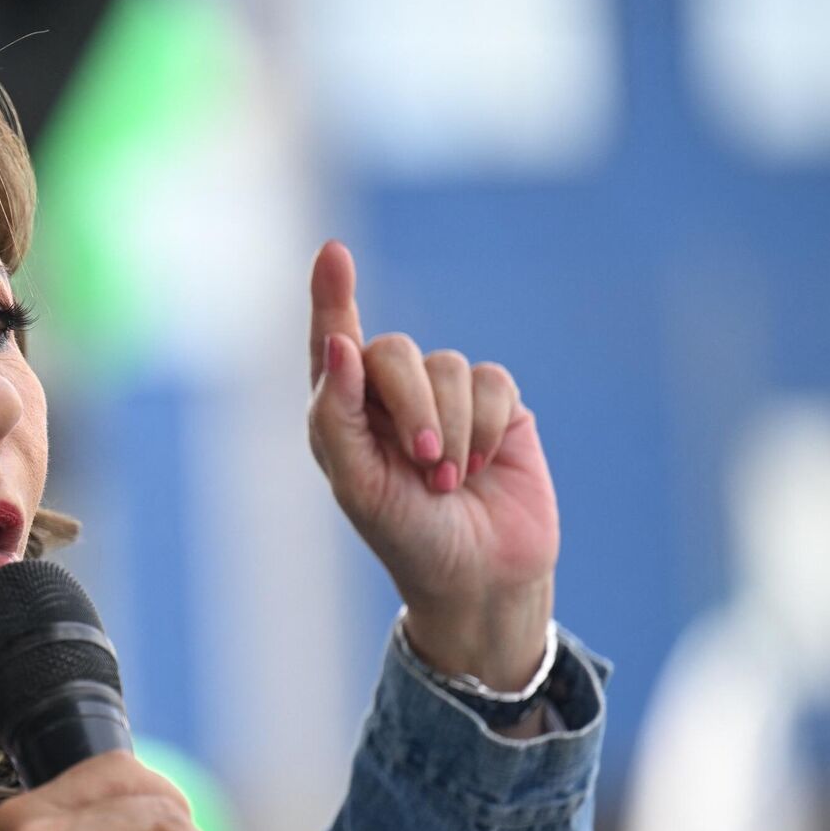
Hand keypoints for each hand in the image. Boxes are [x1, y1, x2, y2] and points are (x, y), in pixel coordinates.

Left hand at [306, 240, 559, 690]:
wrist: (480, 577)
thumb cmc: (406, 537)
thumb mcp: (358, 486)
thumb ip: (336, 416)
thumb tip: (340, 344)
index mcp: (344, 411)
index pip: (332, 341)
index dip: (332, 295)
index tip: (332, 252)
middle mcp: (390, 395)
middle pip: (394, 350)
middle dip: (411, 403)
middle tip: (424, 463)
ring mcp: (446, 396)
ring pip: (448, 366)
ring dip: (451, 428)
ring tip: (450, 480)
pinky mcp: (497, 405)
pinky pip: (492, 381)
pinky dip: (486, 427)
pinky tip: (484, 467)